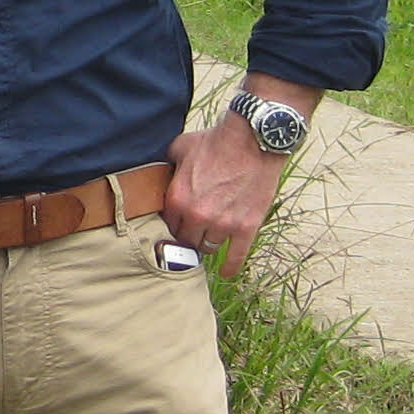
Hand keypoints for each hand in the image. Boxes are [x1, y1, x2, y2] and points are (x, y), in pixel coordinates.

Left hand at [163, 82, 316, 268]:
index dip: (171, 224)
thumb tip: (160, 172)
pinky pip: (236, 256)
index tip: (175, 225)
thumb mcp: (180, 148)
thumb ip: (168, 166)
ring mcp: (223, 224)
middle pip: (186, 240)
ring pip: (208, 248)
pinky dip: (230, 266)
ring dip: (207, 244)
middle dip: (188, 237)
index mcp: (177, 199)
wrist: (253, 140)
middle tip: (191, 234)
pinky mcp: (246, 227)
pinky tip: (226, 273)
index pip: (166, 226)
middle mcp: (197, 216)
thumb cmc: (216, 141)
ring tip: (208, 241)